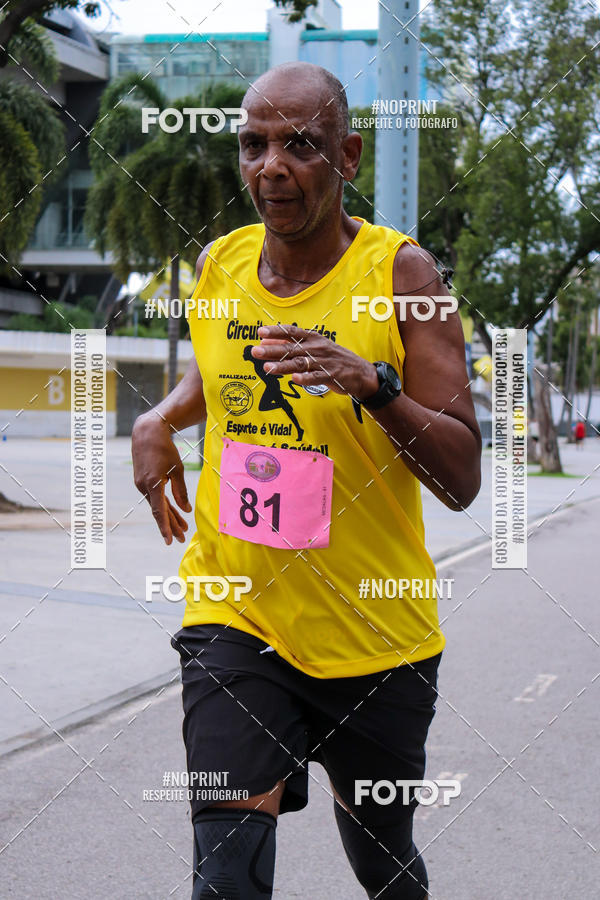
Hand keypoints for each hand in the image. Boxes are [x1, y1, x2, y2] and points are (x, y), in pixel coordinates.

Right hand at [132, 413, 191, 544]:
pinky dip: (164, 505)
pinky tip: (174, 512)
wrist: (147, 433)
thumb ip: (181, 490)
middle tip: (181, 539)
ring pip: (157, 504)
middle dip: (171, 525)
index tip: (169, 540)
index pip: (159, 511)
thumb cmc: (165, 449)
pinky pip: (154, 497)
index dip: (165, 527)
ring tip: (182, 528)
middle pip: (158, 511)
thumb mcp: (177, 469)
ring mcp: (141, 484)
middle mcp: (144, 487)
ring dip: (169, 516)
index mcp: (153, 484)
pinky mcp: (142, 481)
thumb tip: (185, 509)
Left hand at [251, 324, 378, 400]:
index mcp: (313, 339)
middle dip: (273, 350)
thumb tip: (268, 341)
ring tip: (268, 368)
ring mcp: (324, 362)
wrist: (360, 372)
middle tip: (256, 351)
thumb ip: (292, 345)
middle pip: (292, 348)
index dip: (276, 332)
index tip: (260, 332)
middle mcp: (317, 348)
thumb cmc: (333, 359)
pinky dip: (305, 379)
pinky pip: (316, 377)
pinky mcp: (331, 376)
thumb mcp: (315, 347)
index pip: (292, 332)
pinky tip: (294, 379)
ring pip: (300, 363)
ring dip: (283, 366)